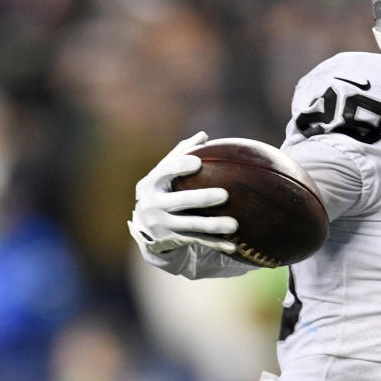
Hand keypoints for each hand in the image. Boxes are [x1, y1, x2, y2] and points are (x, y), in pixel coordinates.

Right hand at [128, 132, 238, 254]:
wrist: (146, 227)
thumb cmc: (162, 190)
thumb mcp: (164, 174)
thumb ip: (182, 154)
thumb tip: (203, 135)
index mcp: (151, 183)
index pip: (165, 171)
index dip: (180, 166)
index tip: (198, 163)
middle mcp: (152, 204)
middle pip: (179, 200)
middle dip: (202, 198)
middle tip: (225, 195)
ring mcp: (161, 225)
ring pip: (191, 225)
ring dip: (214, 225)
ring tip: (234, 225)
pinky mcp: (171, 240)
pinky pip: (197, 241)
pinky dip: (215, 243)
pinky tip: (232, 246)